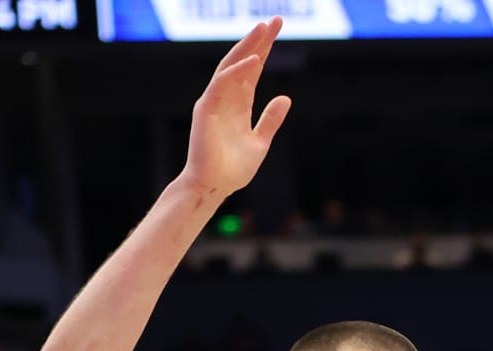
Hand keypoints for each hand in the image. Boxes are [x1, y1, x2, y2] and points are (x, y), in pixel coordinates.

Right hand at [175, 19, 292, 200]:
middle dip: (259, 41)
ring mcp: (215, 101)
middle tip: (275, 20)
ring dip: (247, 47)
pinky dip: (237, 71)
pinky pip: (222, 83)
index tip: (278, 30)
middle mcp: (226, 98)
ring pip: (231, 66)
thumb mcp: (260, 142)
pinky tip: (254, 60)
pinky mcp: (206, 109)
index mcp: (239, 104)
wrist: (213, 187)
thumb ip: (270, 120)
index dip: (265, 50)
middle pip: (244, 62)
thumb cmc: (233, 169)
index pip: (254, 70)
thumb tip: (285, 97)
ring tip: (264, 29)